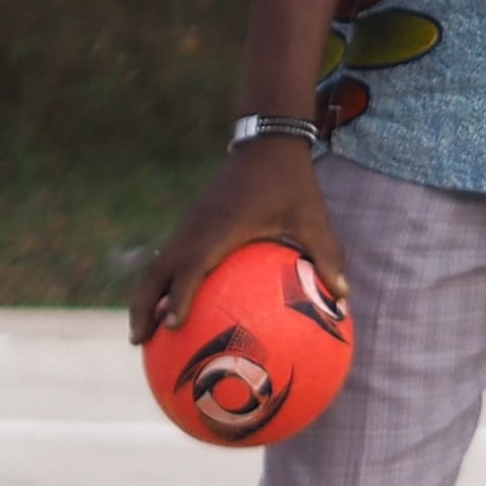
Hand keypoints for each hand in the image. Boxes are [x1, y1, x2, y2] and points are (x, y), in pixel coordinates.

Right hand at [129, 138, 347, 343]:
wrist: (267, 143)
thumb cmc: (293, 183)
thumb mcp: (314, 218)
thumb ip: (328, 256)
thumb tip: (345, 299)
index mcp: (222, 227)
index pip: (193, 265)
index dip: (180, 294)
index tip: (173, 324)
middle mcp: (195, 228)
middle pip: (156, 271)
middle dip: (143, 306)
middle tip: (140, 342)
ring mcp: (188, 225)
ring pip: (156, 265)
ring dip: (145, 297)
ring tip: (143, 335)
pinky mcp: (190, 224)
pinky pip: (169, 258)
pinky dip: (162, 283)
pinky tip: (170, 309)